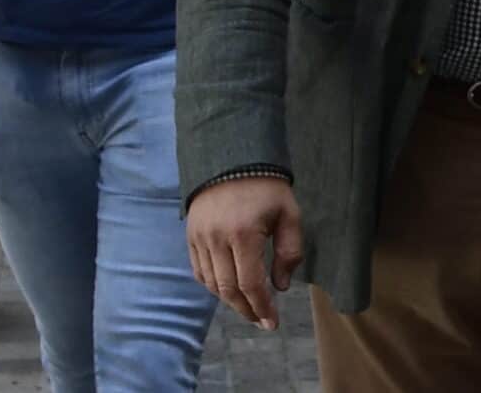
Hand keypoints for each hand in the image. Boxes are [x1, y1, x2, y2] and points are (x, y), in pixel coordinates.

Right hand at [186, 177, 303, 330]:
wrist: (232, 158)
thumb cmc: (267, 187)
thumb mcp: (289, 213)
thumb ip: (289, 250)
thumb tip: (281, 286)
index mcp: (244, 233)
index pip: (250, 283)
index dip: (261, 307)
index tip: (272, 322)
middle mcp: (217, 239)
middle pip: (228, 289)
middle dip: (246, 309)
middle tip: (261, 321)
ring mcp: (200, 238)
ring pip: (211, 283)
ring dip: (230, 300)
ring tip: (248, 307)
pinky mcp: (190, 236)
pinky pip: (199, 271)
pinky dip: (213, 286)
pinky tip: (228, 289)